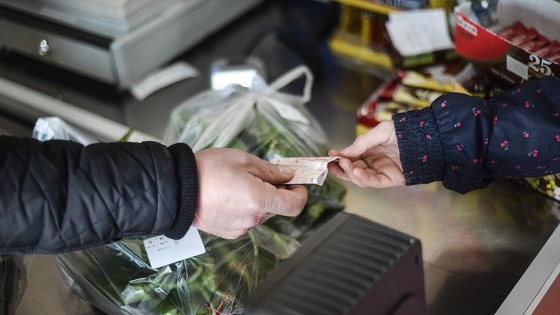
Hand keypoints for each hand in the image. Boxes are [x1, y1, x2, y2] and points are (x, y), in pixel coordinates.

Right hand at [193, 148, 307, 238]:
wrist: (175, 189)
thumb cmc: (207, 170)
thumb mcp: (242, 160)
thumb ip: (270, 170)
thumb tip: (288, 175)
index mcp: (259, 200)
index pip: (295, 205)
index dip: (301, 193)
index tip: (297, 182)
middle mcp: (252, 218)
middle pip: (277, 207)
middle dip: (276, 191)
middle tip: (266, 174)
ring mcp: (240, 227)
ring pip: (261, 213)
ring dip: (259, 199)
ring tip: (239, 182)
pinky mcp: (228, 232)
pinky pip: (246, 219)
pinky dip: (245, 207)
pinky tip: (230, 194)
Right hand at [328, 120, 404, 187]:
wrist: (425, 137)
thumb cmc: (404, 131)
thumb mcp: (379, 132)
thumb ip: (361, 143)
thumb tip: (344, 153)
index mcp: (370, 150)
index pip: (351, 157)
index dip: (340, 158)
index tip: (330, 156)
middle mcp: (374, 162)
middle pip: (352, 170)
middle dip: (341, 168)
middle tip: (331, 164)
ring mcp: (381, 171)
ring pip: (360, 178)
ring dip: (350, 173)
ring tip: (345, 165)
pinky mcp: (390, 179)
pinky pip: (373, 182)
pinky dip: (362, 178)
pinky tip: (355, 172)